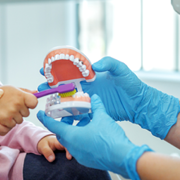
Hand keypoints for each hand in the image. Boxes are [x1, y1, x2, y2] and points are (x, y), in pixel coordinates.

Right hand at [0, 85, 37, 128]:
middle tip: (8, 106)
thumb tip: (36, 92)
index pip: (34, 102)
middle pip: (26, 113)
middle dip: (20, 111)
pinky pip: (12, 126)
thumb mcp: (10, 89)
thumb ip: (24, 91)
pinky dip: (7, 124)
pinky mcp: (5, 122)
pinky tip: (0, 117)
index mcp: (19, 94)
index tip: (25, 103)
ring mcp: (11, 113)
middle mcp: (16, 104)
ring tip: (3, 111)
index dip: (30, 103)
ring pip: (20, 121)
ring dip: (14, 118)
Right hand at [38, 56, 179, 138]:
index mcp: (92, 74)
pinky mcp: (93, 111)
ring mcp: (89, 99)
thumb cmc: (132, 84)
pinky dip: (68, 114)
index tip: (44, 69)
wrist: (140, 104)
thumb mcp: (121, 69)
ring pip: (69, 99)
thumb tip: (93, 66)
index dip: (57, 69)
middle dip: (51, 85)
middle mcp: (88, 86)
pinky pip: (78, 112)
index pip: (71, 70)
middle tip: (40, 87)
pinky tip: (59, 116)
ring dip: (57, 100)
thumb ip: (109, 63)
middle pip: (65, 85)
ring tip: (46, 102)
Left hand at [38, 95, 151, 179]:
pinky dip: (81, 138)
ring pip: (71, 141)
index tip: (40, 114)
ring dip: (74, 130)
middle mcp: (73, 147)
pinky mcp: (88, 160)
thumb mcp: (102, 118)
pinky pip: (79, 147)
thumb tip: (95, 98)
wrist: (124, 158)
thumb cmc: (111, 140)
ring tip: (85, 121)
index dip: (46, 118)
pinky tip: (91, 132)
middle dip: (64, 123)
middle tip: (68, 114)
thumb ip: (96, 106)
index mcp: (72, 136)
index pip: (54, 126)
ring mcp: (80, 155)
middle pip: (62, 133)